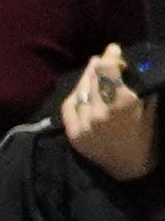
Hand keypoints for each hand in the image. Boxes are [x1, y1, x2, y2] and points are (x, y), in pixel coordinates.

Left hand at [72, 48, 157, 183]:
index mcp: (122, 106)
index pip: (108, 72)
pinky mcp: (72, 133)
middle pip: (94, 79)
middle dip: (99, 65)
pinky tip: (83, 88)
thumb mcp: (151, 111)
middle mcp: (99, 113)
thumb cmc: (147, 139)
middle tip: (103, 57)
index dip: (110, 57)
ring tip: (94, 68)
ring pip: (81, 90)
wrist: (130, 171)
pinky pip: (70, 106)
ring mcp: (83, 124)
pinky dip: (77, 94)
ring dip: (87, 78)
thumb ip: (140, 89)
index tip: (113, 49)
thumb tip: (133, 68)